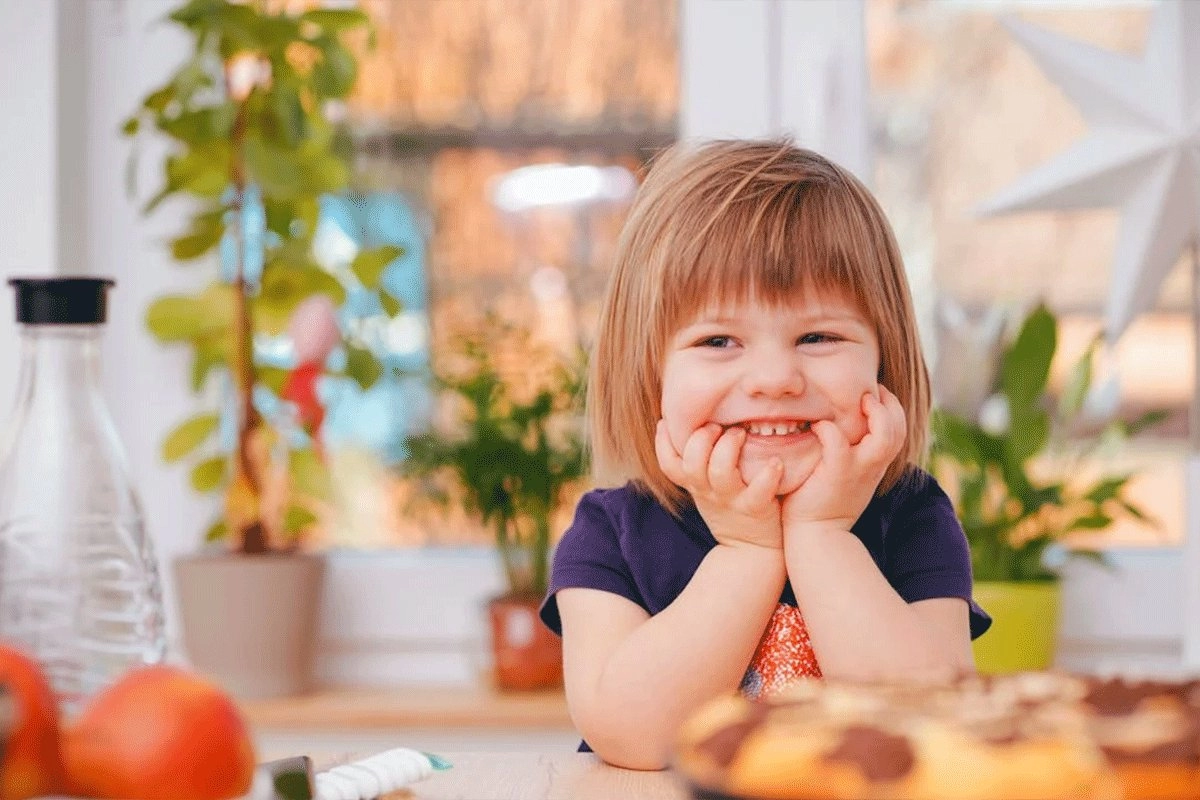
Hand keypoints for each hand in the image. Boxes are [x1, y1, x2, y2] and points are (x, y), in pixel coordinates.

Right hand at [655, 420, 783, 549]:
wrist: (750, 550)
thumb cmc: (729, 507)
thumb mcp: (704, 488)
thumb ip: (698, 461)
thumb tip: (692, 423)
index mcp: (694, 484)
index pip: (668, 463)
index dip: (662, 441)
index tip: (668, 420)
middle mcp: (708, 491)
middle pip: (692, 463)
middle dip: (701, 438)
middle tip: (717, 426)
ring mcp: (731, 500)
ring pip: (720, 472)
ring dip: (729, 447)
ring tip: (741, 433)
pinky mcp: (755, 508)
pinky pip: (759, 491)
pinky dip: (768, 474)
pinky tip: (775, 462)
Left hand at [780, 385, 906, 532]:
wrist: (816, 537)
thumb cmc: (823, 503)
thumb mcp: (845, 476)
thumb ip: (849, 454)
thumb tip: (838, 427)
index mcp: (875, 464)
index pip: (898, 430)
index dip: (891, 408)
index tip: (875, 394)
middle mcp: (872, 466)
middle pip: (899, 429)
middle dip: (890, 404)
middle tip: (871, 391)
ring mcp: (858, 470)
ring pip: (885, 436)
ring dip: (875, 413)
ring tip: (859, 401)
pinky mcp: (836, 474)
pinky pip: (838, 443)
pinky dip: (830, 430)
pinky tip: (818, 426)